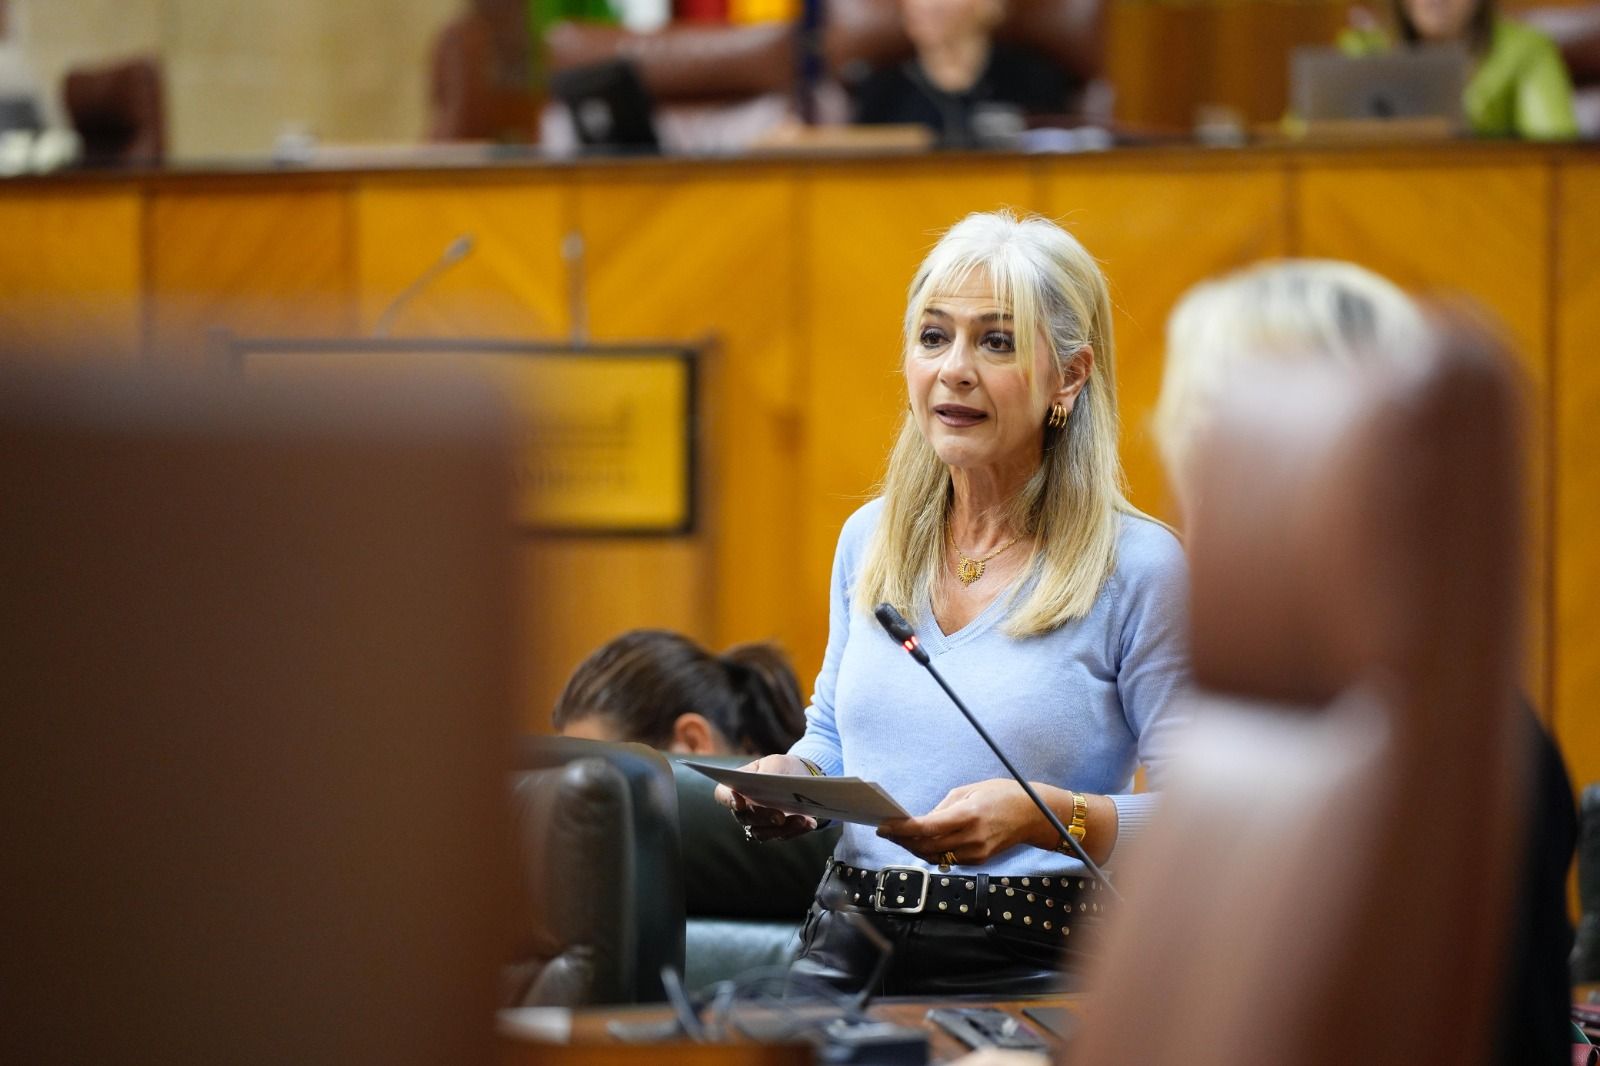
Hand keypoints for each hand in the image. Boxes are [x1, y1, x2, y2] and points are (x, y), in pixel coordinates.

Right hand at [713, 754, 819, 842]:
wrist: (801, 777)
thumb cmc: (782, 767)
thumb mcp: (775, 763)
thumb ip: (767, 774)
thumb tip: (765, 784)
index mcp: (737, 786)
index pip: (722, 794)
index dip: (727, 799)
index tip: (738, 802)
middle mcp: (744, 808)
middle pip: (745, 817)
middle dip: (763, 817)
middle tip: (779, 816)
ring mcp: (759, 823)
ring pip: (763, 833)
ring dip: (782, 828)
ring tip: (801, 819)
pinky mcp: (776, 831)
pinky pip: (783, 835)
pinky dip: (797, 830)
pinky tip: (809, 822)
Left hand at [876, 778, 1042, 864]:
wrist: (1031, 815)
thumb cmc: (1000, 795)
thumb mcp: (968, 791)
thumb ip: (942, 809)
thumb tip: (921, 823)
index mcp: (967, 815)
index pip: (926, 827)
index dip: (902, 829)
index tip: (884, 826)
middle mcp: (971, 838)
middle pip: (926, 846)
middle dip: (902, 840)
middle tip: (886, 832)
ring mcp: (975, 853)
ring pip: (934, 857)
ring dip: (914, 848)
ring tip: (899, 837)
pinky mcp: (978, 861)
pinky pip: (948, 859)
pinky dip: (932, 852)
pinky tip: (921, 842)